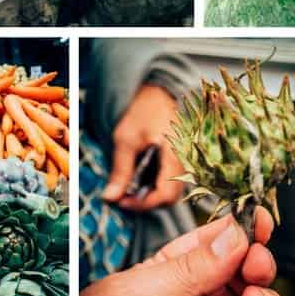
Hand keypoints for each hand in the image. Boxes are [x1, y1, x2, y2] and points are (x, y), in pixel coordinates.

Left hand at [104, 84, 185, 210]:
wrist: (159, 91)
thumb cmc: (144, 111)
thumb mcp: (126, 138)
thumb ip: (120, 169)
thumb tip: (110, 197)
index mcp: (175, 156)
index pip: (165, 194)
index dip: (143, 203)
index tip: (122, 202)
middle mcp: (184, 162)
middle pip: (170, 197)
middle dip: (146, 202)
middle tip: (123, 197)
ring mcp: (183, 162)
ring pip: (170, 191)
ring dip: (150, 194)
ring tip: (129, 186)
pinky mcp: (178, 160)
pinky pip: (169, 181)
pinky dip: (154, 184)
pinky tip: (139, 176)